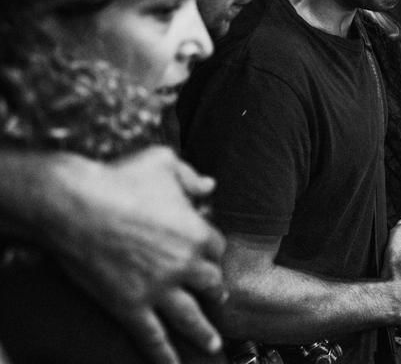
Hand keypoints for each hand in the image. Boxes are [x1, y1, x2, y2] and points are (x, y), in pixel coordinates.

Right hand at [42, 147, 225, 363]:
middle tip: (219, 299)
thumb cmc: (119, 177)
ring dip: (203, 333)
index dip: (213, 250)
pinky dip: (163, 355)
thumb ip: (191, 176)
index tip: (210, 254)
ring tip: (213, 345)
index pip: (217, 248)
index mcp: (197, 232)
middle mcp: (184, 265)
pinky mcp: (130, 305)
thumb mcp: (163, 163)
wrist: (73, 204)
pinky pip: (152, 336)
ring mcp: (158, 288)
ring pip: (190, 317)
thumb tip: (210, 186)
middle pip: (211, 284)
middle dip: (216, 291)